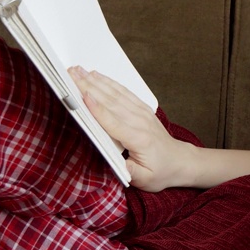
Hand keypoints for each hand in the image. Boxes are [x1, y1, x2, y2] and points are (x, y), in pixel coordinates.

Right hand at [69, 66, 194, 191]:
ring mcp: (142, 113)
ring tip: (77, 71)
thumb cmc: (160, 172)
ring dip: (95, 81)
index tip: (82, 96)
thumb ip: (127, 171)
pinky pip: (124, 92)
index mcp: (139, 139)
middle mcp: (140, 122)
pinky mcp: (142, 109)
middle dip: (88, 88)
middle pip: (110, 103)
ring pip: (115, 94)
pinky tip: (96, 75)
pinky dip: (109, 83)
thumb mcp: (143, 179)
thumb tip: (109, 163)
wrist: (180, 161)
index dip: (97, 109)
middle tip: (70, 75)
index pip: (114, 122)